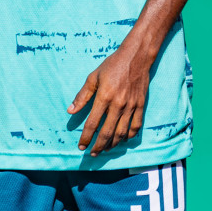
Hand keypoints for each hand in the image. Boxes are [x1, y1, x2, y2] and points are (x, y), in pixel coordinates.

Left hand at [69, 41, 153, 155]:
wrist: (136, 57)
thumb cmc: (112, 65)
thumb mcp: (93, 77)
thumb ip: (82, 96)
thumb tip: (71, 111)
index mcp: (104, 97)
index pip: (92, 123)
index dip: (86, 137)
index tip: (81, 146)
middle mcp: (118, 104)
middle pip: (107, 132)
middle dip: (98, 146)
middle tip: (93, 153)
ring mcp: (131, 106)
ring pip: (122, 132)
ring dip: (113, 144)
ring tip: (106, 149)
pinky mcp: (140, 105)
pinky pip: (136, 126)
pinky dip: (129, 135)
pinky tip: (123, 139)